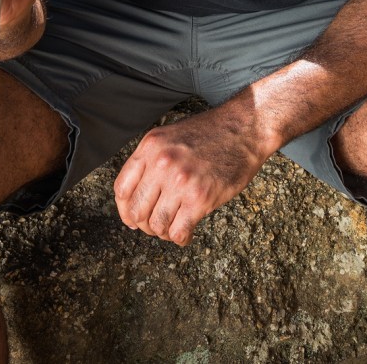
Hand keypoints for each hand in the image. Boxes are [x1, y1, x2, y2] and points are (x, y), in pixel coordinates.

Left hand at [113, 107, 269, 245]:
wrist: (244, 128)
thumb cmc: (209, 134)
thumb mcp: (170, 136)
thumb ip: (151, 160)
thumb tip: (136, 195)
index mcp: (150, 146)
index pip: (122, 189)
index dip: (125, 210)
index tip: (133, 218)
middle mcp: (161, 163)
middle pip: (137, 210)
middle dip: (144, 225)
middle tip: (157, 225)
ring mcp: (180, 181)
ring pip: (156, 225)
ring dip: (164, 232)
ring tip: (174, 227)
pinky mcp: (200, 198)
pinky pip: (178, 232)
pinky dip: (180, 238)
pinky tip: (187, 233)